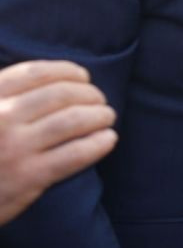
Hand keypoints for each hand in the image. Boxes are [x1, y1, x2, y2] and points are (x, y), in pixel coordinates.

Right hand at [0, 60, 116, 225]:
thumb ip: (4, 96)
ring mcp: (15, 147)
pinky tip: (108, 139)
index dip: (67, 71)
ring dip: (99, 115)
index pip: (36, 73)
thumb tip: (52, 80)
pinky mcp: (29, 176)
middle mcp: (1, 118)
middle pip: (61, 94)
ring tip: (107, 117)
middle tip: (100, 100)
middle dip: (89, 94)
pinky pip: (76, 154)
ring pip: (74, 121)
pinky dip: (99, 143)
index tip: (83, 77)